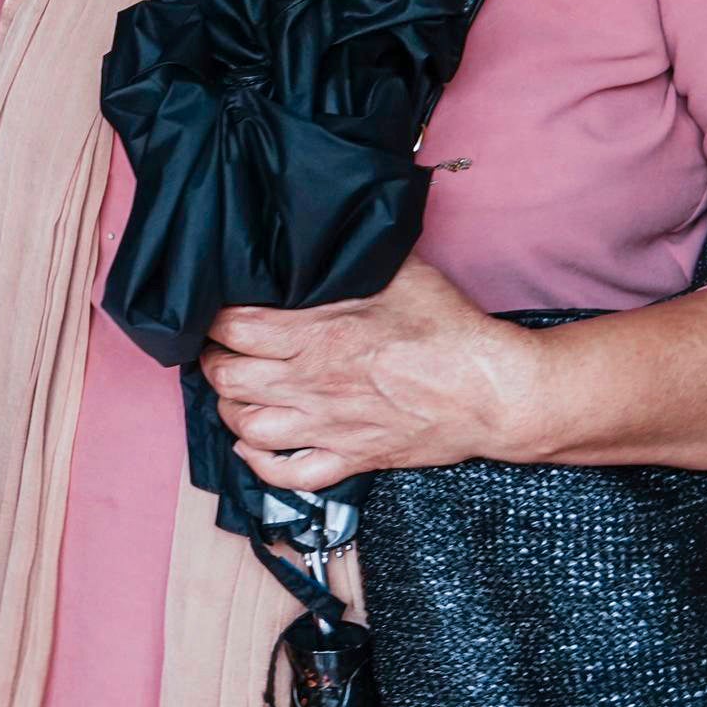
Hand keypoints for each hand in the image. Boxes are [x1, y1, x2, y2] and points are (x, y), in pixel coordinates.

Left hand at [203, 251, 536, 488]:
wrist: (493, 392)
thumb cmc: (450, 330)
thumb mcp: (398, 274)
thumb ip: (351, 260)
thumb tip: (325, 233)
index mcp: (316, 334)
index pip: (233, 328)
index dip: (213, 319)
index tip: (216, 312)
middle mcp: (311, 382)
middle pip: (229, 378)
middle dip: (214, 362)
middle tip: (219, 350)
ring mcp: (328, 425)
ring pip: (246, 427)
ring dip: (229, 409)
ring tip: (234, 392)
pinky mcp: (351, 458)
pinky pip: (287, 474)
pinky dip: (259, 464)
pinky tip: (253, 445)